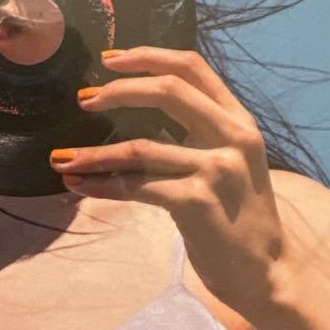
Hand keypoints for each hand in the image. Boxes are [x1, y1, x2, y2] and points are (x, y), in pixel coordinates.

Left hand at [49, 46, 285, 316]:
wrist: (268, 273)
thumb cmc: (239, 217)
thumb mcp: (231, 160)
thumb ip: (200, 131)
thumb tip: (138, 105)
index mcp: (239, 120)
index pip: (192, 67)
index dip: (148, 56)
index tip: (109, 60)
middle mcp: (233, 137)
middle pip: (168, 91)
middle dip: (118, 91)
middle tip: (83, 100)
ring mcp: (217, 169)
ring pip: (140, 148)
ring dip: (93, 154)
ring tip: (62, 158)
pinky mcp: (198, 203)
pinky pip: (136, 186)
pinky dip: (101, 184)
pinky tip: (80, 185)